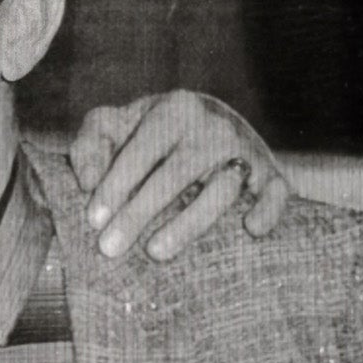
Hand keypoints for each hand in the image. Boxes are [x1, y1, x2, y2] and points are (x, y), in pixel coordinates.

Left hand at [68, 92, 288, 261]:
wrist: (208, 123)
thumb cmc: (147, 134)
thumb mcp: (114, 126)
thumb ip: (89, 144)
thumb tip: (86, 181)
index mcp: (175, 109)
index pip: (143, 149)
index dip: (116, 185)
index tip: (93, 221)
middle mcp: (214, 127)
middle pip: (178, 172)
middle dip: (141, 212)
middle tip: (110, 248)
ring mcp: (246, 150)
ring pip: (222, 188)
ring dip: (189, 222)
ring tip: (155, 253)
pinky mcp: (271, 173)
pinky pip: (276, 191)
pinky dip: (269, 208)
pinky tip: (250, 230)